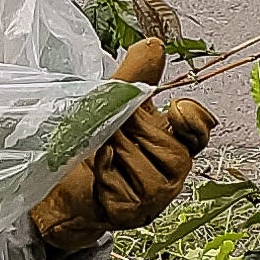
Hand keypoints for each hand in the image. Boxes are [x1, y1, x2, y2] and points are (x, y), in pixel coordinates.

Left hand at [30, 38, 220, 255]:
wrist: (58, 186)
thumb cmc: (90, 144)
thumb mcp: (111, 104)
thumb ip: (133, 77)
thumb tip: (154, 45)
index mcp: (175, 142)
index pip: (200, 131)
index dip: (192, 118)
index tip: (174, 106)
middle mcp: (173, 171)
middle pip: (165, 143)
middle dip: (131, 129)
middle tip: (110, 129)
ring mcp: (156, 197)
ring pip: (143, 165)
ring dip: (114, 151)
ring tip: (101, 151)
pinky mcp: (134, 213)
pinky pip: (123, 185)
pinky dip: (103, 173)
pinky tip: (97, 173)